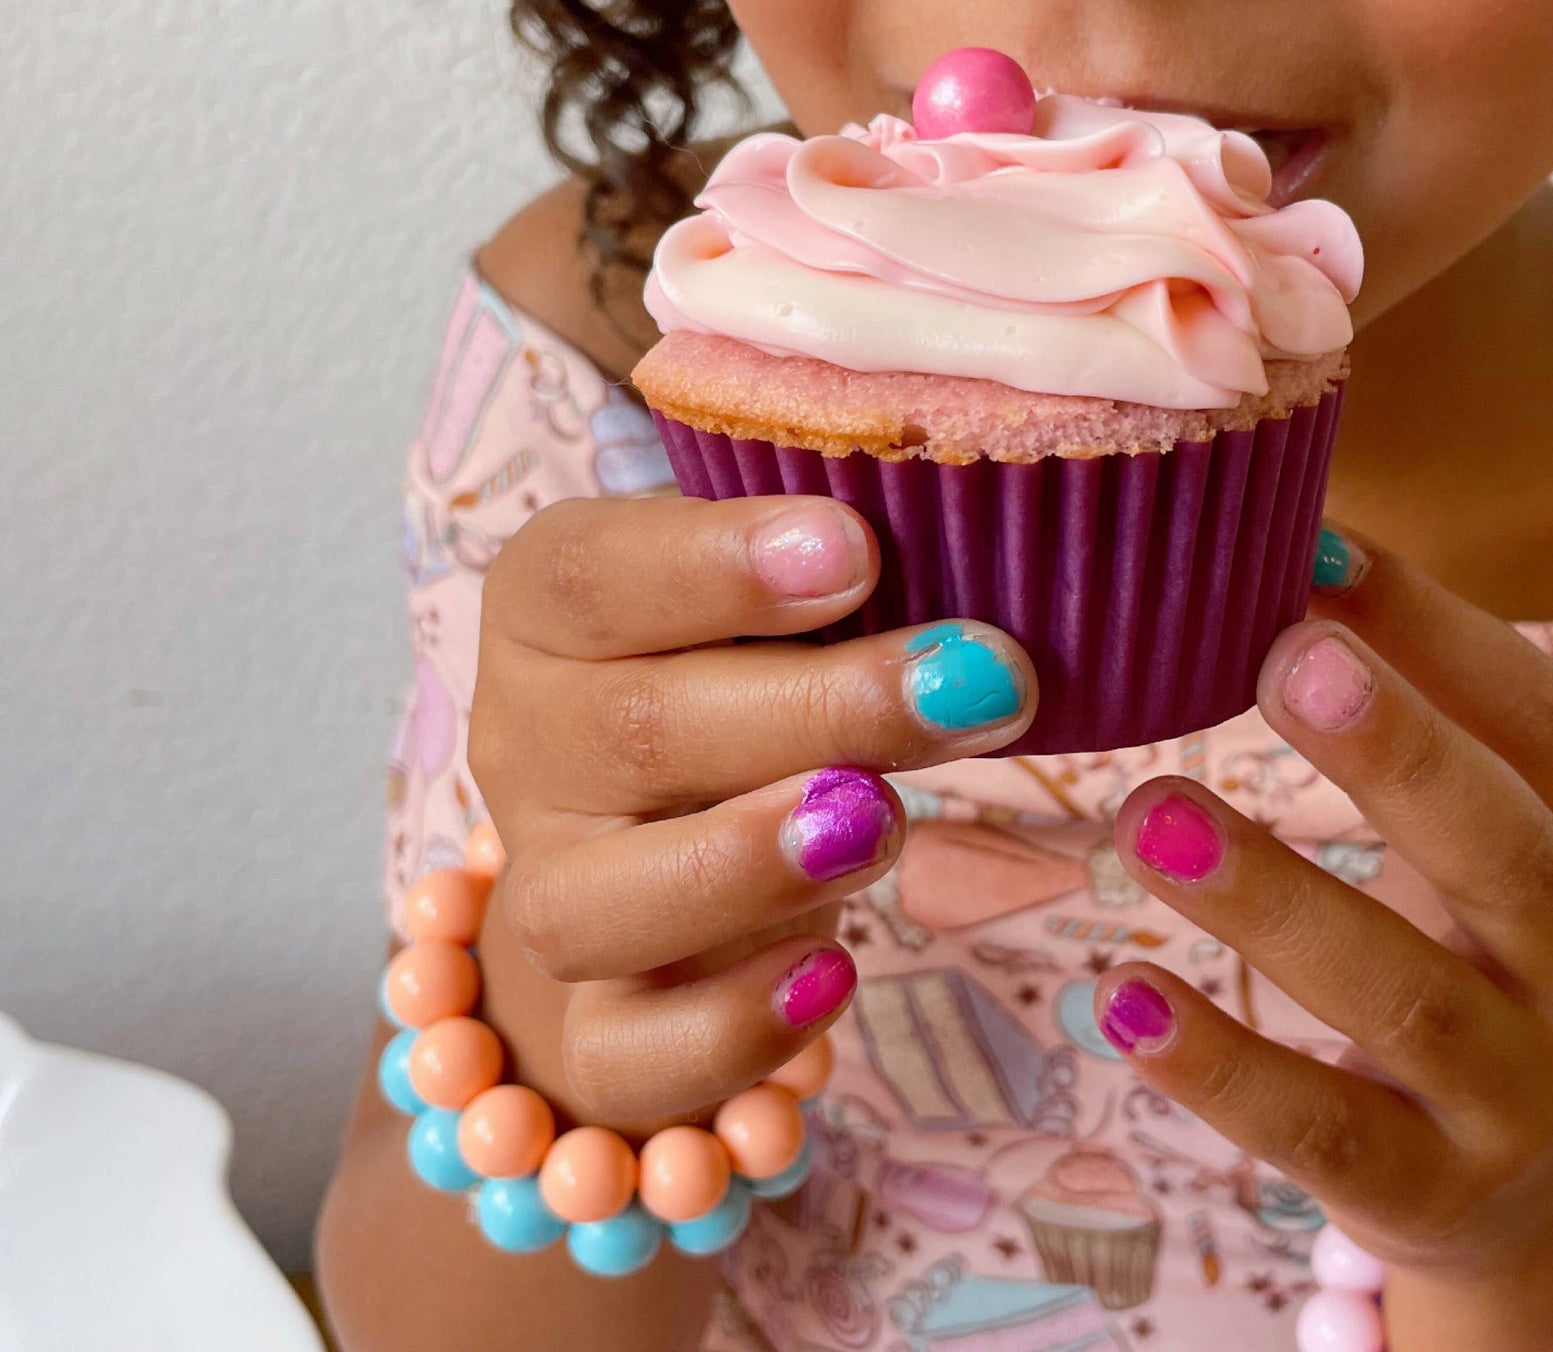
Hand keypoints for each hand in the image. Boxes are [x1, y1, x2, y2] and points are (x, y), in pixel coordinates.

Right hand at [470, 492, 1037, 1127]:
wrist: (675, 813)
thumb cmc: (753, 654)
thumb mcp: (786, 586)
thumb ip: (846, 575)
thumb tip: (973, 623)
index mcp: (549, 606)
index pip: (591, 572)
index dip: (719, 562)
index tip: (857, 550)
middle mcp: (525, 743)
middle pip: (633, 731)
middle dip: (821, 708)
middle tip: (971, 685)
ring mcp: (547, 887)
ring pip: (592, 905)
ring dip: (748, 864)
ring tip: (884, 825)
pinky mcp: (593, 1020)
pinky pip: (626, 1056)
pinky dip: (728, 1027)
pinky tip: (834, 972)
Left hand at [1091, 536, 1552, 1348]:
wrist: (1527, 1177)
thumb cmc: (1474, 932)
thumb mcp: (1481, 817)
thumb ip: (1409, 691)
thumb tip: (1291, 542)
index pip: (1549, 727)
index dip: (1439, 638)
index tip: (1314, 556)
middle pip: (1506, 857)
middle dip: (1397, 753)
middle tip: (1278, 656)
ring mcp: (1517, 1094)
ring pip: (1400, 992)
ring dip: (1272, 898)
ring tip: (1147, 813)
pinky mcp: (1425, 1189)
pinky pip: (1318, 1124)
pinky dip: (1219, 1065)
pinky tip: (1122, 995)